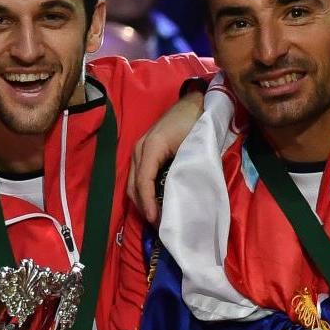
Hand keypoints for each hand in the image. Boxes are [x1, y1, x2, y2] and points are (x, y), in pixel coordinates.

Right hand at [129, 92, 204, 225]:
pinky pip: (139, 177)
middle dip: (143, 207)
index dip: (148, 203)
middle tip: (159, 226)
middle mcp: (139, 149)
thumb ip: (188, 170)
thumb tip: (185, 198)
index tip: (156, 220)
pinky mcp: (144, 153)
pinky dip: (144, 192)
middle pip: (133, 185)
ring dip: (142, 202)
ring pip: (133, 183)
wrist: (196, 103)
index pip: (143, 181)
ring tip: (158, 218)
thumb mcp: (195, 147)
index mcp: (151, 147)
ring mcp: (139, 150)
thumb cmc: (196, 123)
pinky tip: (156, 203)